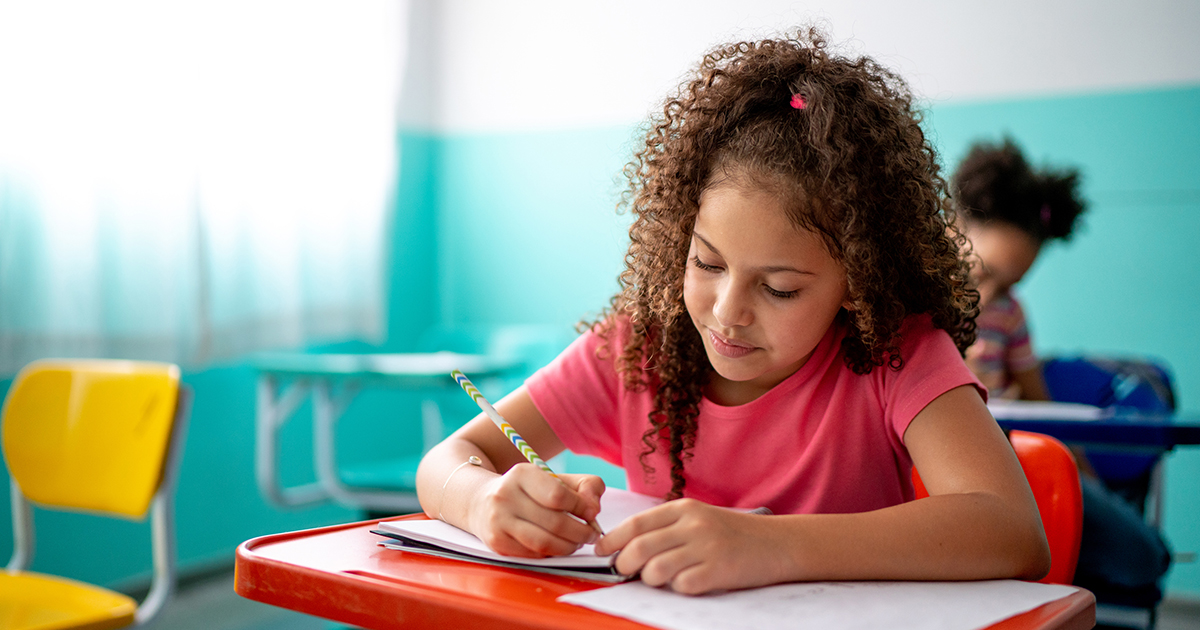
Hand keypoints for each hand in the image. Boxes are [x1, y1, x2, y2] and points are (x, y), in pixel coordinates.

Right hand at [466, 463, 604, 557]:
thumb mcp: (554, 477)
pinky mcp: (497, 543)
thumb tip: (593, 509)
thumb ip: (584, 486)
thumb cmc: (527, 490)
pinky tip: (557, 546)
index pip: (558, 495)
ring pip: (544, 543)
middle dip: (581, 532)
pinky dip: (551, 553)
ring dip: (568, 547)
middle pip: (554, 522)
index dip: (581, 508)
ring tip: (577, 543)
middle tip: (591, 534)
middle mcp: (505, 496)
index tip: (592, 513)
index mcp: (522, 474)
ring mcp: (499, 521)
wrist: (481, 501)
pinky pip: (533, 554)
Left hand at [594, 498, 784, 593]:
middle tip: (624, 571)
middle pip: (640, 547)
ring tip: (659, 578)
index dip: (612, 538)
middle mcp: (693, 525)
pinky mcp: (719, 571)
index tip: (601, 550)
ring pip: (656, 569)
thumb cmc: (731, 533)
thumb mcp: (698, 519)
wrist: (776, 543)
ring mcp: (706, 548)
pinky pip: (682, 585)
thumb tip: (625, 547)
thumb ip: (666, 528)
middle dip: (624, 563)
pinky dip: (677, 588)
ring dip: (650, 578)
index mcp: (683, 509)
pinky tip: (687, 582)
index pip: (637, 523)